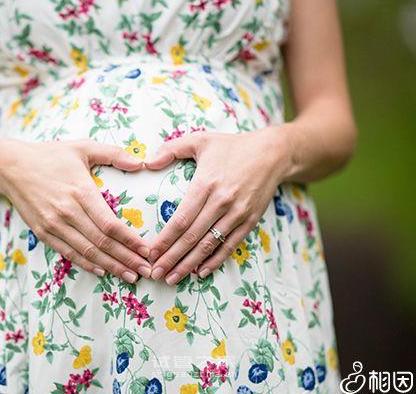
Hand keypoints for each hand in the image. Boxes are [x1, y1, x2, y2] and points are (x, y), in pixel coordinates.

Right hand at [0, 138, 152, 282]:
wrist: (10, 167)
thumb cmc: (51, 155)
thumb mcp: (82, 147)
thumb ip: (113, 154)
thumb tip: (140, 163)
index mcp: (80, 191)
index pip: (110, 223)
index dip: (130, 240)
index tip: (147, 250)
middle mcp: (67, 212)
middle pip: (102, 243)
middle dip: (127, 259)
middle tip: (146, 271)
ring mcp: (53, 224)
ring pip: (86, 252)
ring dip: (111, 267)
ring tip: (130, 276)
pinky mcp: (43, 233)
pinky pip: (68, 253)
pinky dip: (87, 265)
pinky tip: (103, 271)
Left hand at [144, 128, 288, 284]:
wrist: (272, 153)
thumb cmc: (231, 146)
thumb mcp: (200, 140)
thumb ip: (171, 149)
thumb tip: (146, 163)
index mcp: (205, 184)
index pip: (180, 219)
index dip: (164, 240)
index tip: (150, 253)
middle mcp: (221, 202)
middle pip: (192, 237)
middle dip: (171, 258)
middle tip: (155, 273)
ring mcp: (237, 214)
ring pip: (209, 245)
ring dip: (189, 264)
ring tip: (172, 278)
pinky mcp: (250, 221)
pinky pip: (230, 245)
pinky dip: (215, 261)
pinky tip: (201, 272)